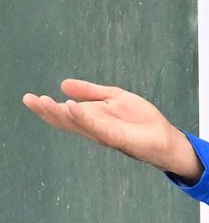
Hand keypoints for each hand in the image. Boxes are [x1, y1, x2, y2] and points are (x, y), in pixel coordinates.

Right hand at [22, 79, 201, 180]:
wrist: (166, 136)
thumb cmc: (142, 120)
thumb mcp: (114, 97)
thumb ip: (91, 91)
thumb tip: (63, 84)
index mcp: (92, 118)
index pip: (65, 113)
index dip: (47, 107)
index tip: (29, 98)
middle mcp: (94, 128)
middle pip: (66, 121)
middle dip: (47, 111)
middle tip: (29, 99)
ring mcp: (105, 134)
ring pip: (78, 124)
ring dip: (60, 114)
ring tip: (44, 102)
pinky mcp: (118, 138)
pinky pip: (97, 127)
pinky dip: (84, 117)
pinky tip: (73, 106)